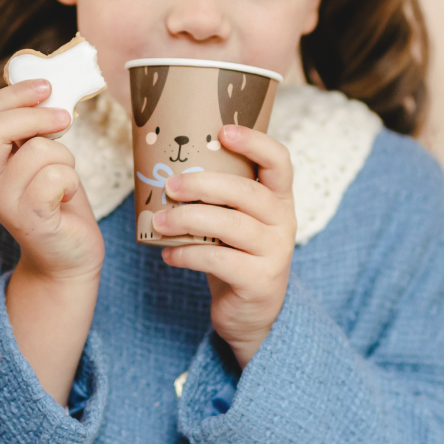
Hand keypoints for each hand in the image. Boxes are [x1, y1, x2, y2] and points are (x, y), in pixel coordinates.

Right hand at [0, 79, 103, 283]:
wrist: (67, 256)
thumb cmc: (57, 201)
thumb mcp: (40, 158)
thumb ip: (33, 129)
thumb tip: (45, 87)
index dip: (14, 94)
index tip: (46, 86)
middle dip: (36, 115)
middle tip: (65, 119)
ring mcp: (5, 203)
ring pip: (39, 150)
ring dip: (65, 158)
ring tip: (64, 178)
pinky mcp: (31, 220)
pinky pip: (56, 178)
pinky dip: (71, 181)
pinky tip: (67, 197)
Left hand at [153, 125, 295, 368]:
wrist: (251, 312)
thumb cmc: (235, 255)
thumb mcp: (233, 221)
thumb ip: (216, 198)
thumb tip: (162, 170)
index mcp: (278, 198)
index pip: (279, 161)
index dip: (255, 143)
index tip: (223, 131)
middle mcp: (283, 221)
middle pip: (246, 192)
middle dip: (203, 185)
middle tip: (170, 186)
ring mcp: (275, 251)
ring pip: (231, 225)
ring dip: (188, 220)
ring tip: (159, 222)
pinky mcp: (260, 280)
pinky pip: (219, 260)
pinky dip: (188, 255)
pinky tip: (168, 255)